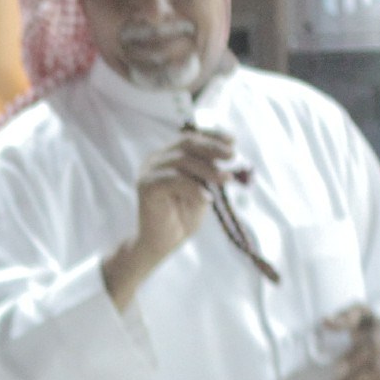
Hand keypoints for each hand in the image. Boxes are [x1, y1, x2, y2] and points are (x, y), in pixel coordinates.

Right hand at [103, 128, 233, 310]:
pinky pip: (173, 180)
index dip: (212, 136)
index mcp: (168, 156)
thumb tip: (229, 154)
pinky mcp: (146, 186)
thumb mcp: (203, 188)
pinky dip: (193, 188)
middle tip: (231, 157)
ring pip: (181, 161)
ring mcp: (148, 171)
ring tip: (226, 180)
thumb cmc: (183, 216)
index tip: (232, 141)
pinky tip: (208, 199)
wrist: (163, 242)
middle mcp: (156, 160)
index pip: (191, 138)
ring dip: (207, 170)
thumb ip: (210, 171)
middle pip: (186, 144)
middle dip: (212, 148)